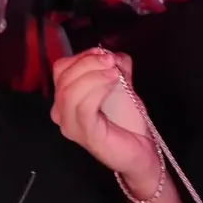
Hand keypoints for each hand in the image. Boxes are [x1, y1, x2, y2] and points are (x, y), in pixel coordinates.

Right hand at [51, 50, 160, 191]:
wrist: (141, 150)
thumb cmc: (127, 121)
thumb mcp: (121, 86)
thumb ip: (115, 67)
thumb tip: (113, 53)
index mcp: (65, 99)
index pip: (61, 69)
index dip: (81, 56)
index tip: (104, 52)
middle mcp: (61, 113)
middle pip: (63, 77)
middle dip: (88, 63)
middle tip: (110, 60)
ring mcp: (70, 125)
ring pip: (70, 91)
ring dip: (93, 74)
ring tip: (114, 71)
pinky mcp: (84, 134)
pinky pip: (83, 107)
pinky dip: (98, 88)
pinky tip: (113, 82)